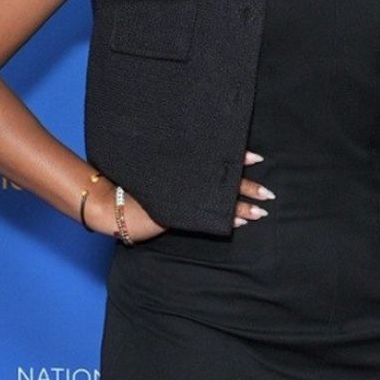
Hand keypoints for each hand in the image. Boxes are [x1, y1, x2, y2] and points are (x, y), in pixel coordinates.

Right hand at [83, 151, 273, 239]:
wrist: (110, 205)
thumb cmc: (130, 186)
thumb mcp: (159, 173)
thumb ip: (179, 168)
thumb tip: (199, 161)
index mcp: (184, 170)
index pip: (216, 160)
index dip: (238, 159)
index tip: (257, 157)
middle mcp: (184, 182)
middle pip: (223, 182)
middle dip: (248, 187)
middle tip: (269, 192)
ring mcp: (181, 199)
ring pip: (218, 201)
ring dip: (242, 206)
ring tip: (261, 211)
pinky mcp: (176, 215)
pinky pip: (206, 218)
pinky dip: (224, 219)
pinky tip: (240, 221)